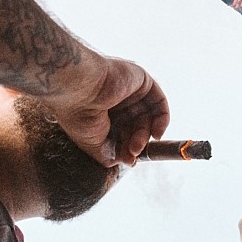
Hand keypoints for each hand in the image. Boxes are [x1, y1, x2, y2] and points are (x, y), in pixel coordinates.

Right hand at [41, 55, 169, 166]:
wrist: (79, 88)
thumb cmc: (78, 114)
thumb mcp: (91, 141)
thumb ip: (108, 153)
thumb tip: (124, 162)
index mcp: (100, 110)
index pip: (121, 131)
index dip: (126, 148)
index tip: (127, 161)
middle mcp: (116, 99)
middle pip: (135, 125)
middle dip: (136, 143)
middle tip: (132, 155)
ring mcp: (129, 90)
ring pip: (147, 116)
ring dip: (146, 136)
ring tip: (137, 148)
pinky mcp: (142, 80)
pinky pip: (159, 101)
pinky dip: (162, 119)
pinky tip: (156, 134)